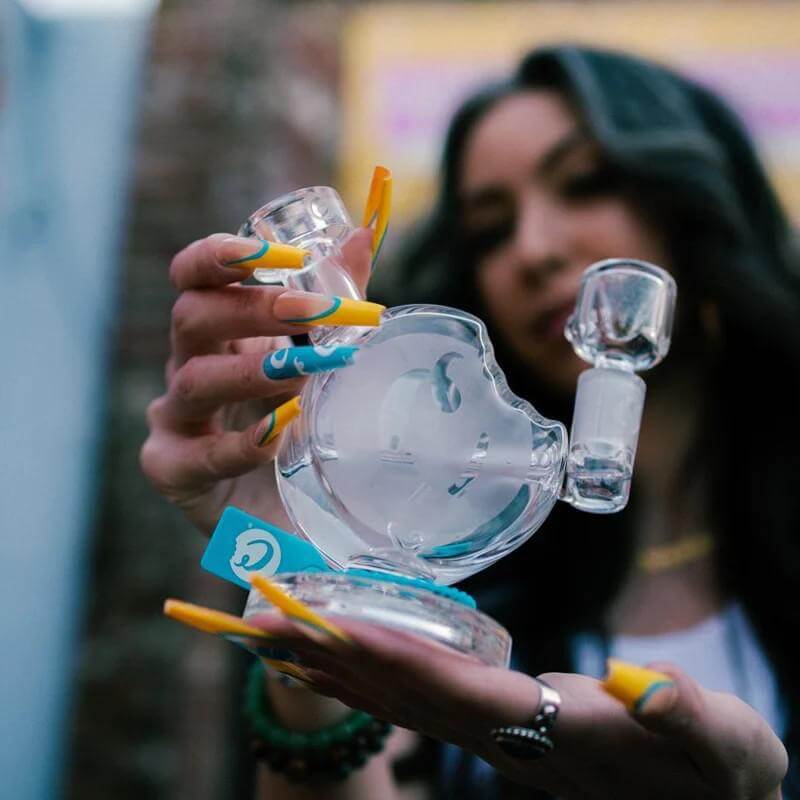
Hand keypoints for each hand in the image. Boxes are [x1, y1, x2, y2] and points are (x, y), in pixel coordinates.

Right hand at [140, 230, 374, 533]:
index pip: (196, 277)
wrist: (292, 514)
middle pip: (192, 317)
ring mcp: (176, 419)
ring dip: (253, 371)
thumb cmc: (302, 426)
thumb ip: (333, 306)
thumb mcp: (320, 362)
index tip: (279, 254)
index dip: (222, 256)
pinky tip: (277, 436)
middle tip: (313, 311)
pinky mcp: (172, 470)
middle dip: (253, 310)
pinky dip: (237, 445)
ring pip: (194, 380)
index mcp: (221, 333)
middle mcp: (191, 366)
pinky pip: (195, 456)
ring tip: (306, 370)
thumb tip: (362, 237)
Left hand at [247, 614, 786, 799]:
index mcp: (552, 731)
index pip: (455, 694)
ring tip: (271, 633)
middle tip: (260, 621)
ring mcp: (496, 736)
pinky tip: (331, 655)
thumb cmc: (717, 774)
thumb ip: (689, 721)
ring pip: (398, 699)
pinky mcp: (498, 725)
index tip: (332, 627)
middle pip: (403, 695)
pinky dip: (365, 674)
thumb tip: (650, 689)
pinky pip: (416, 698)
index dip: (392, 659)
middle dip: (331, 657)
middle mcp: (507, 737)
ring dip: (332, 666)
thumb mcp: (728, 748)